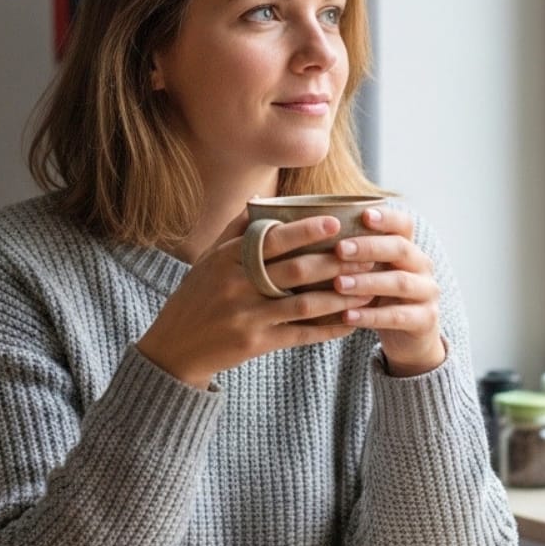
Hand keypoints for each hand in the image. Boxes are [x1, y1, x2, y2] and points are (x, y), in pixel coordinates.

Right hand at [136, 212, 375, 388]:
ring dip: (340, 297)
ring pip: (304, 303)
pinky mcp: (255, 343)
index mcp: (228, 259)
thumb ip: (235, 230)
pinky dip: (328, 329)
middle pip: (296, 269)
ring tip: (369, 289)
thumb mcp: (209, 260)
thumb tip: (259, 198)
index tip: (336, 222)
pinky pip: (300, 334)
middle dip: (336, 261)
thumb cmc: (197, 297)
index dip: (307, 230)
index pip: (273, 239)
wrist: (175, 347)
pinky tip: (350, 323)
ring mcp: (247, 315)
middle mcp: (237, 284)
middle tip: (367, 255)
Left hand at [331, 207, 445, 376]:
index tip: (363, 215)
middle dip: (369, 248)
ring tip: (339, 284)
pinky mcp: (425, 320)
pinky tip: (347, 316)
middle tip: (339, 249)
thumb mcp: (371, 273)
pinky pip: (397, 316)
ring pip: (400, 282)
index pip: (403, 224)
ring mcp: (427, 293)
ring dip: (367, 282)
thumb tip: (309, 235)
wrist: (409, 337)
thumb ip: (353, 256)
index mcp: (408, 248)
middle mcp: (422, 266)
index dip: (386, 217)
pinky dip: (371, 316)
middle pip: (401, 249)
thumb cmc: (380, 298)